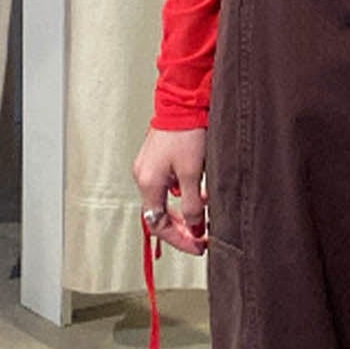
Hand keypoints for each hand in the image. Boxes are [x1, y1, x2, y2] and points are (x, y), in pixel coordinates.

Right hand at [133, 126, 209, 255]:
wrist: (183, 101)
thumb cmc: (187, 132)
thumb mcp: (194, 174)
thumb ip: (192, 204)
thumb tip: (195, 227)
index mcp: (148, 182)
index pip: (158, 224)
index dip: (179, 239)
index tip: (198, 246)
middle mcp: (143, 176)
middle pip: (159, 215)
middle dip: (182, 229)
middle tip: (202, 238)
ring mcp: (149, 167)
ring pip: (165, 201)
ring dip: (184, 212)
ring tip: (205, 216)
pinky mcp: (157, 159)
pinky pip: (168, 187)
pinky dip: (183, 196)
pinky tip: (200, 194)